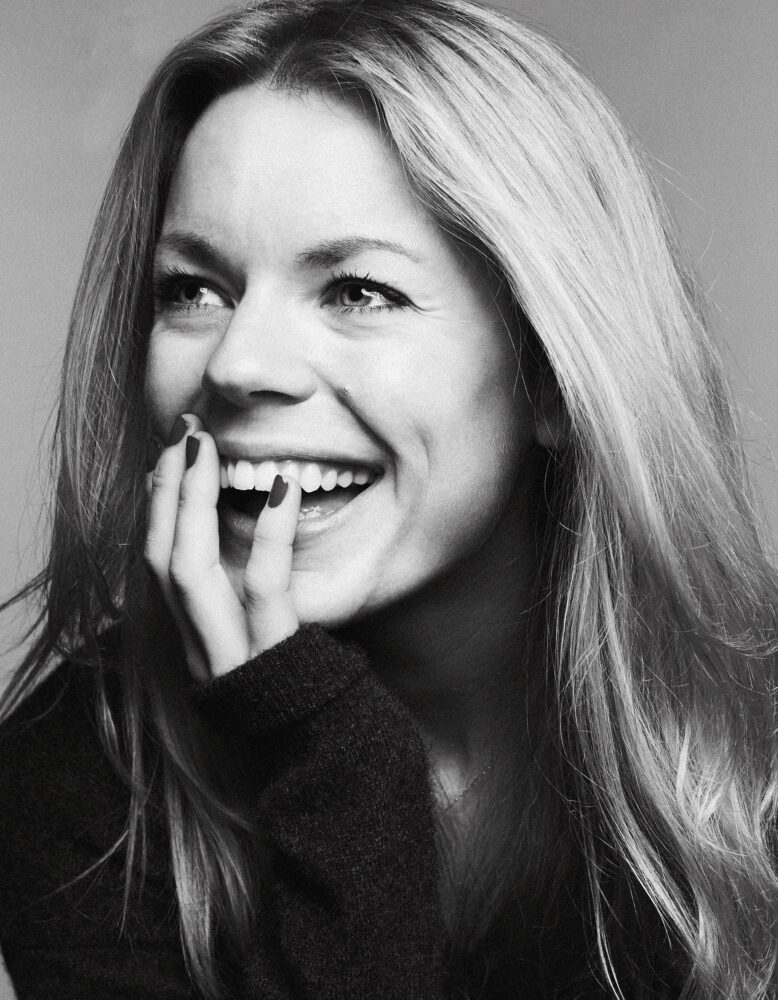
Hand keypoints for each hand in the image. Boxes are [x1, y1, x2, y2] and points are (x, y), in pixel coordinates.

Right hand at [144, 414, 301, 680]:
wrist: (334, 768)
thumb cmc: (305, 705)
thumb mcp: (258, 657)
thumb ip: (242, 613)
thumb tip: (242, 551)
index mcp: (196, 648)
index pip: (156, 569)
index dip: (156, 511)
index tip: (167, 461)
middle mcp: (199, 654)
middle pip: (159, 561)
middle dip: (165, 492)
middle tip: (181, 433)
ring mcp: (230, 660)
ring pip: (188, 571)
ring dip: (189, 502)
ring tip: (203, 446)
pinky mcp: (273, 662)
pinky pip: (263, 592)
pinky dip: (268, 537)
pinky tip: (282, 490)